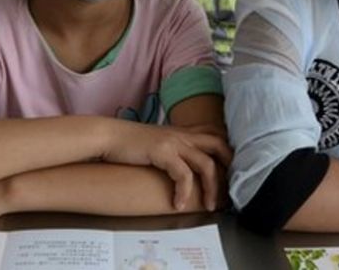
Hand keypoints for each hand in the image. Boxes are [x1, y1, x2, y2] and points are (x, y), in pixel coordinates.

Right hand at [101, 121, 231, 210]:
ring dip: (211, 188)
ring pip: (207, 164)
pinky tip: (178, 204)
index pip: (214, 133)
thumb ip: (172, 148)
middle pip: (219, 145)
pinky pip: (183, 175)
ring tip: (209, 206)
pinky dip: (184, 192)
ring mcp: (174, 142)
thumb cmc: (129, 143)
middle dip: (230, 167)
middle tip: (229, 188)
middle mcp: (182, 135)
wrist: (108, 137)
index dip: (226, 150)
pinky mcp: (163, 152)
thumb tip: (181, 164)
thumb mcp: (157, 142)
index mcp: (182, 132)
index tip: (230, 170)